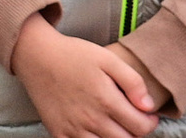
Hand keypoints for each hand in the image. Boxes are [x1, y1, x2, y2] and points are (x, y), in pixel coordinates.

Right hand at [10, 15, 158, 137]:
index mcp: (106, 100)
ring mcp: (73, 129)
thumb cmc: (73, 54)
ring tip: (114, 125)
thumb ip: (133, 81)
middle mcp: (91, 119)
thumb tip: (149, 106)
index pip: (141, 127)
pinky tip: (94, 131)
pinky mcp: (59, 133)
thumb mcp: (107, 58)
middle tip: (131, 119)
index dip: (150, 122)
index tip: (147, 115)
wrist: (35, 55)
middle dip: (135, 132)